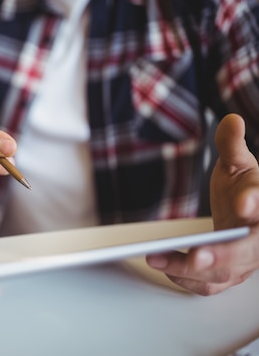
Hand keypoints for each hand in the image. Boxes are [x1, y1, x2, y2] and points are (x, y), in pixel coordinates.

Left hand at [146, 114, 258, 294]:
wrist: (245, 211)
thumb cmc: (242, 187)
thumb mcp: (239, 163)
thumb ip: (233, 145)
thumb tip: (231, 121)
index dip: (255, 202)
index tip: (244, 203)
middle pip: (246, 251)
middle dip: (222, 255)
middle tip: (197, 255)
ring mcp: (246, 261)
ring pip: (225, 273)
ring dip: (191, 271)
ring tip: (158, 259)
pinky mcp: (228, 274)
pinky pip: (210, 285)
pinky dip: (187, 281)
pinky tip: (165, 269)